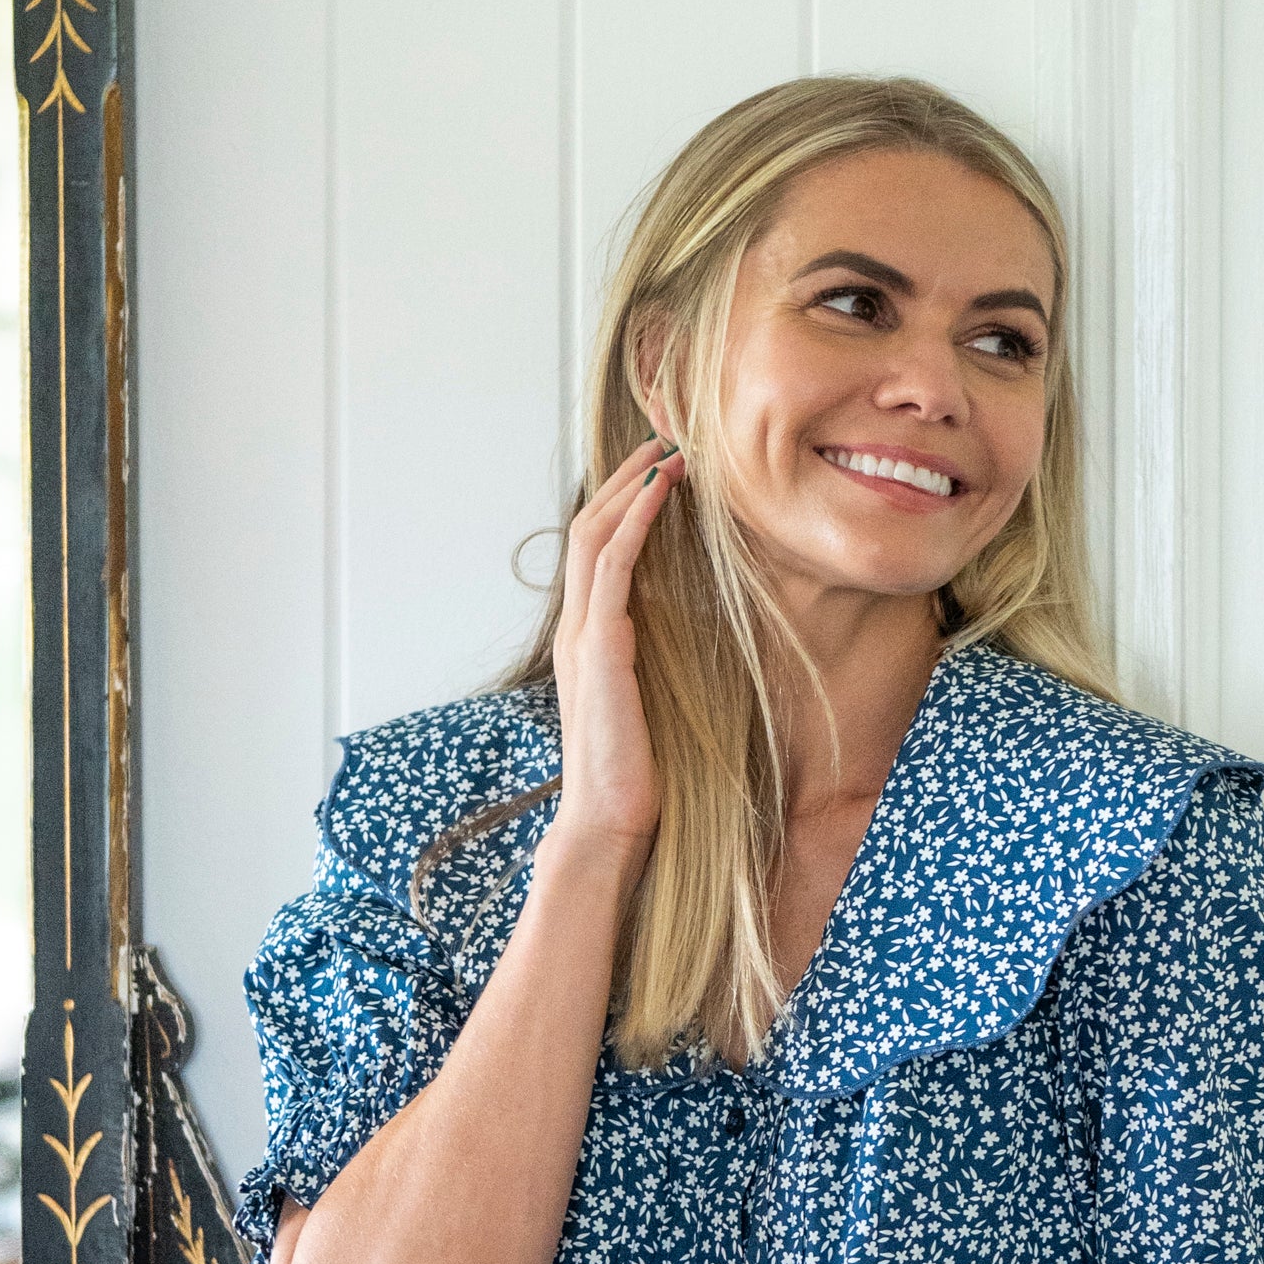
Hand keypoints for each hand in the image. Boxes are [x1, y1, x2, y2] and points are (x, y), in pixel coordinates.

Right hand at [543, 436, 684, 873]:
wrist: (606, 822)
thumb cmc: (633, 776)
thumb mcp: (648, 707)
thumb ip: (653, 670)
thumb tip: (687, 647)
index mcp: (584, 640)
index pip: (594, 553)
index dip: (623, 506)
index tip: (660, 474)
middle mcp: (575, 629)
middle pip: (588, 528)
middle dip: (625, 480)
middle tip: (664, 442)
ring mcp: (582, 635)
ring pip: (594, 534)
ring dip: (632, 487)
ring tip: (668, 452)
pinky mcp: (601, 646)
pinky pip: (614, 565)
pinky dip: (636, 520)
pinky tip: (662, 491)